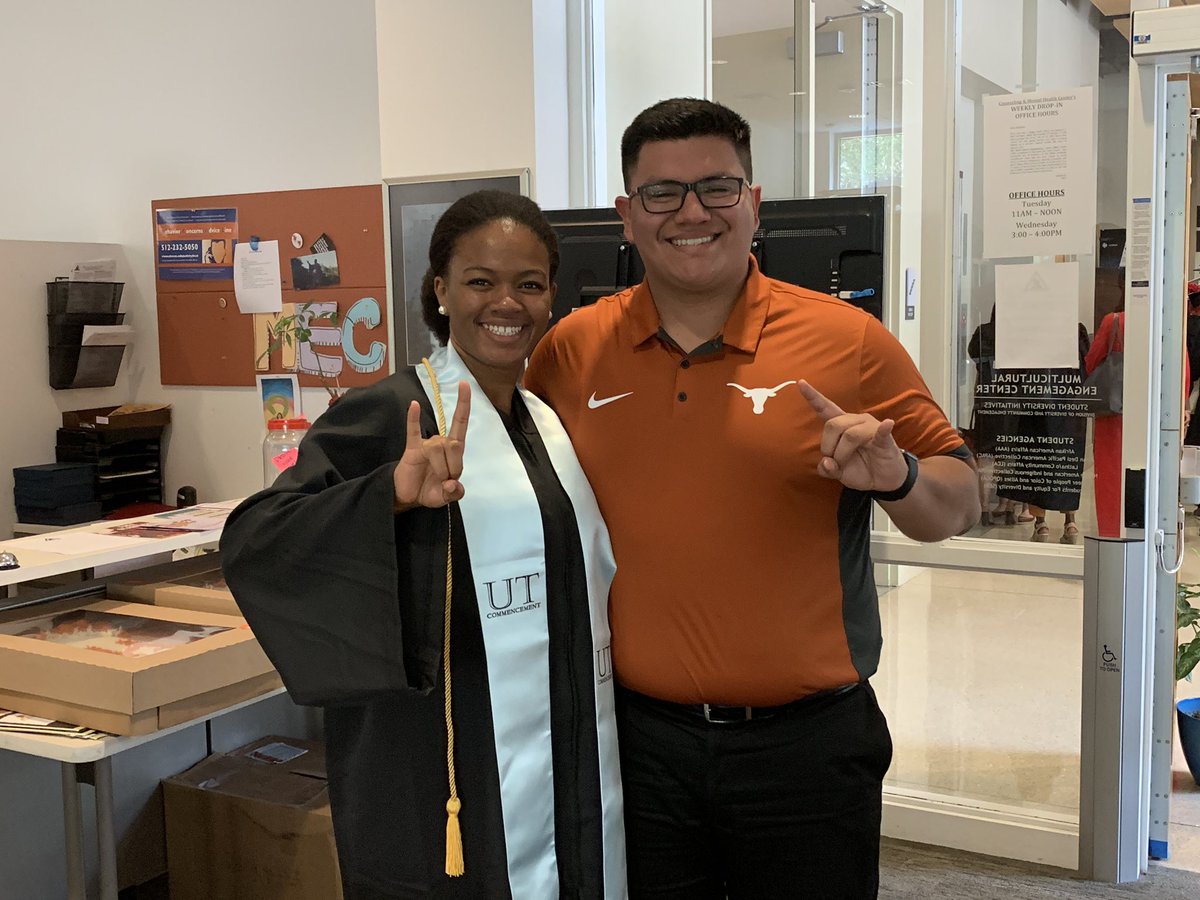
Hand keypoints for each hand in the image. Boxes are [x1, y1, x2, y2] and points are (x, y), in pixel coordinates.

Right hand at [393, 381, 470, 510]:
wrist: (409, 497)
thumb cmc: (430, 491)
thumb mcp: (446, 497)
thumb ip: (454, 493)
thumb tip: (453, 485)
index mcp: (454, 451)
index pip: (461, 424)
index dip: (464, 404)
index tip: (465, 384)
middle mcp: (441, 443)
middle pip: (453, 444)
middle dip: (452, 466)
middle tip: (446, 480)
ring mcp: (426, 444)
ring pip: (437, 448)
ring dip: (439, 467)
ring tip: (435, 478)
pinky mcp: (412, 448)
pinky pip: (413, 431)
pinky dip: (413, 419)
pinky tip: (413, 405)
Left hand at [798, 380, 907, 492]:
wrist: (884, 481)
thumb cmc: (861, 469)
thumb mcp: (838, 472)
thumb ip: (827, 468)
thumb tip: (826, 463)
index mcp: (843, 425)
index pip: (826, 408)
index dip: (813, 397)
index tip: (801, 383)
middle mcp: (857, 421)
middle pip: (833, 425)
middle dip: (827, 446)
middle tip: (833, 461)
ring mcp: (872, 428)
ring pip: (850, 434)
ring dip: (842, 454)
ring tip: (845, 464)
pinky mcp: (885, 440)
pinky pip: (882, 432)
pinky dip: (884, 428)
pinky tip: (887, 424)